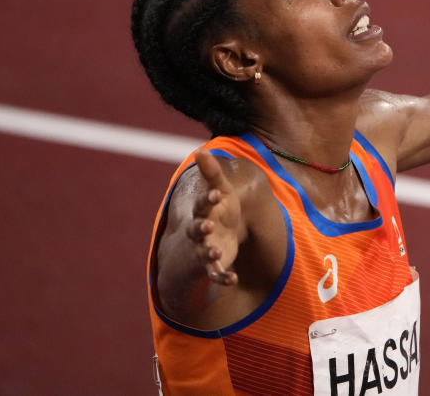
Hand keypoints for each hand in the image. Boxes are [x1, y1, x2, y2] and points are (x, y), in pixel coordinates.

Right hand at [187, 149, 244, 285]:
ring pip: (204, 253)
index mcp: (203, 212)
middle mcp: (200, 231)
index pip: (202, 205)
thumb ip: (212, 172)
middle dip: (201, 228)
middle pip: (197, 230)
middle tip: (207, 225)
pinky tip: (232, 279)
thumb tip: (201, 150)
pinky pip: (215, 273)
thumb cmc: (217, 208)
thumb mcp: (217, 189)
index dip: (208, 200)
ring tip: (216, 253)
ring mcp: (205, 248)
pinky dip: (222, 277)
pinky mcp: (213, 264)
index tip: (215, 195)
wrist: (211, 235)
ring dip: (209, 254)